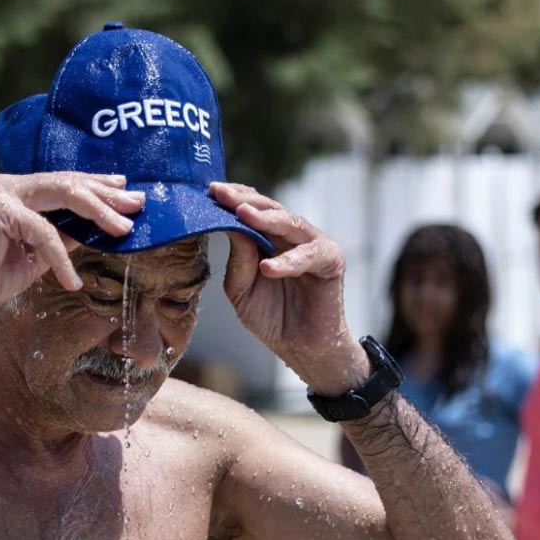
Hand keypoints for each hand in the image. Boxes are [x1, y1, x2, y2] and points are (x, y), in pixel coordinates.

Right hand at [0, 172, 142, 317]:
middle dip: (108, 194)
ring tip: (124, 229)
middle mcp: (9, 184)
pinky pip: (44, 232)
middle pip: (69, 181)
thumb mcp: (35, 255)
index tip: (126, 192)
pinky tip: (73, 281)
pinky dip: (62, 259)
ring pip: (64, 194)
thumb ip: (61, 237)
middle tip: (138, 204)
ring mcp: (2, 192)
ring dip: (98, 212)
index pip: (64, 182)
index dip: (97, 186)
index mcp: (15, 191)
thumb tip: (95, 230)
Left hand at [214, 182, 366, 393]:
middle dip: (243, 200)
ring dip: (265, 218)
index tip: (208, 191)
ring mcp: (312, 244)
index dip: (231, 199)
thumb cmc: (271, 317)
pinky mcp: (331, 260)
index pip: (250, 208)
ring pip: (290, 222)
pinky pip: (309, 255)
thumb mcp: (241, 287)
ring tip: (242, 214)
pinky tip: (268, 267)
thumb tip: (229, 225)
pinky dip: (288, 261)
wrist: (300, 347)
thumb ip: (237, 258)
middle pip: (268, 208)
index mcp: (267, 237)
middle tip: (221, 193)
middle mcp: (291, 235)